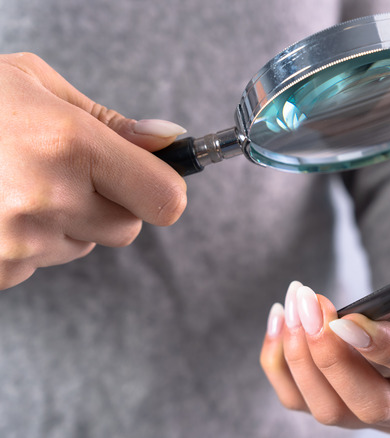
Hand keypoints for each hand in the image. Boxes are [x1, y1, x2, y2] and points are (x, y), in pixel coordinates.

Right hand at [0, 52, 187, 288]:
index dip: (163, 189)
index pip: (165, 199)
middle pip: (127, 228)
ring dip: (67, 221)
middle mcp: (46, 199)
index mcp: (69, 145)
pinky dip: (27, 242)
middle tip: (71, 171)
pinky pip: (37, 263)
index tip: (152, 176)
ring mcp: (15, 242)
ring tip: (17, 181)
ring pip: (81, 246)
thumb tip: (168, 140)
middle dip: (112, 203)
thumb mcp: (35, 85)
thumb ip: (109, 121)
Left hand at [260, 280, 389, 432]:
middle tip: (308, 305)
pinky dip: (280, 364)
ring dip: (299, 357)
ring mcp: (381, 413)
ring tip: (292, 304)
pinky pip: (302, 399)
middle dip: (331, 356)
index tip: (348, 320)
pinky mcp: (345, 406)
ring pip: (328, 410)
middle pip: (370, 405)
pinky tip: (280, 322)